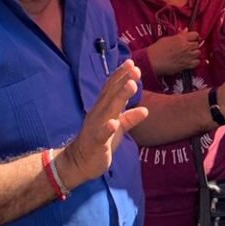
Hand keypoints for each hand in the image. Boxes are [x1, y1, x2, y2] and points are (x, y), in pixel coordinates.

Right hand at [58, 60, 147, 186]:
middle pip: (111, 94)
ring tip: (130, 85)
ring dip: (119, 97)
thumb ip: (129, 118)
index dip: (121, 76)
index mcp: (104, 109)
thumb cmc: (100, 142)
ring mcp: (96, 127)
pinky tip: (113, 123)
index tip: (132, 63)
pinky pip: (101, 135)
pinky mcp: (95, 143)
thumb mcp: (117, 128)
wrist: (79, 162)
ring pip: (108, 110)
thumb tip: (145, 110)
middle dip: (123, 80)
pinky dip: (107, 128)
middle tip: (135, 68)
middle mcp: (99, 114)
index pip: (112, 88)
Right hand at [145, 32, 201, 77]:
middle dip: (194, 45)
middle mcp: (186, 46)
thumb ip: (179, 35)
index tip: (191, 39)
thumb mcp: (167, 38)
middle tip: (188, 47)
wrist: (152, 61)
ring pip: (198, 53)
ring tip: (189, 54)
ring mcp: (187, 56)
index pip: (195, 34)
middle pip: (197, 44)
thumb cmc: (157, 49)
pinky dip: (195, 62)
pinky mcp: (186, 65)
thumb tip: (185, 30)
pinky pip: (197, 62)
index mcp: (181, 38)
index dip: (194, 37)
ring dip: (195, 53)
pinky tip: (190, 61)